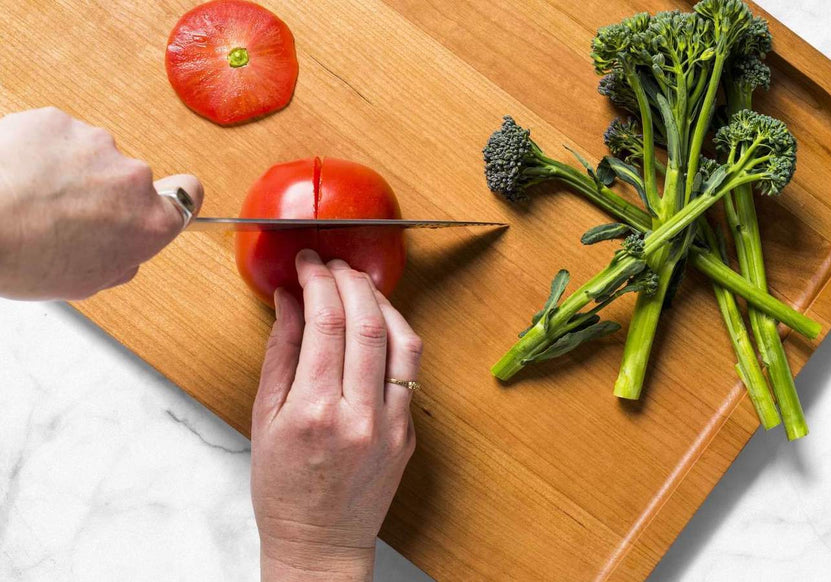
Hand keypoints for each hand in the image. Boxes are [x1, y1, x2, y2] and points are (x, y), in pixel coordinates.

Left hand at [0, 107, 203, 299]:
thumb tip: (122, 249)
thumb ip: (121, 259)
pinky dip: (38, 151)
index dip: (176, 196)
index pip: (189, 196)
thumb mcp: (85, 283)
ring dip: (67, 170)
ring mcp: (95, 144)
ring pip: (88, 156)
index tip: (165, 198)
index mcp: (150, 221)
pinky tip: (17, 174)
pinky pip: (54, 136)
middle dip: (101, 192)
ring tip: (31, 197)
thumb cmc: (25, 257)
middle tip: (63, 215)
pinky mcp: (56, 121)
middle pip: (128, 180)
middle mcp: (133, 177)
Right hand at [251, 250, 419, 581]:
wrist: (320, 543)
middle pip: (367, 324)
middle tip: (334, 264)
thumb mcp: (264, 419)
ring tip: (359, 284)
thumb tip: (289, 301)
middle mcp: (360, 416)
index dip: (319, 281)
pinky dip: (397, 336)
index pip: (326, 323)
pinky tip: (379, 322)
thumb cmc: (282, 490)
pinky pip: (410, 371)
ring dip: (382, 302)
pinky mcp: (410, 433)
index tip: (309, 263)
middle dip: (351, 281)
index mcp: (315, 412)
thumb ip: (281, 354)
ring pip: (401, 341)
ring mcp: (392, 425)